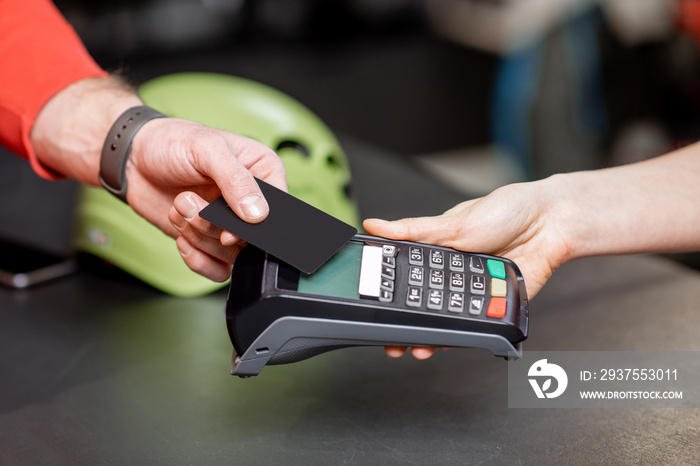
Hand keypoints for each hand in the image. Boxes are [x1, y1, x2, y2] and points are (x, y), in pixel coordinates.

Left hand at [30, 76, 286, 282]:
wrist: (132, 158)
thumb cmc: (170, 142)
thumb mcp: (207, 149)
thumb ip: (236, 180)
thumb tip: (258, 214)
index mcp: (263, 171)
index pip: (279, 210)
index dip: (256, 225)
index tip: (231, 229)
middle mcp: (251, 200)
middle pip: (253, 238)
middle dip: (216, 227)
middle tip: (192, 204)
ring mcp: (230, 223)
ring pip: (231, 254)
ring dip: (198, 235)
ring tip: (181, 206)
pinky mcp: (209, 240)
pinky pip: (217, 269)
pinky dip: (196, 258)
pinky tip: (181, 234)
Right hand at [364, 179, 574, 358]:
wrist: (550, 223)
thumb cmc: (506, 211)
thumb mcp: (453, 221)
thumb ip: (412, 230)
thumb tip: (375, 225)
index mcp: (438, 251)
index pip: (407, 277)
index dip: (390, 296)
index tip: (375, 311)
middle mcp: (453, 274)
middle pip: (425, 305)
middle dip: (407, 326)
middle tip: (391, 342)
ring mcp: (473, 291)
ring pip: (448, 319)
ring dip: (432, 337)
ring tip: (418, 347)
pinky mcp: (495, 305)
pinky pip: (476, 325)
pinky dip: (462, 335)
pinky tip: (449, 342)